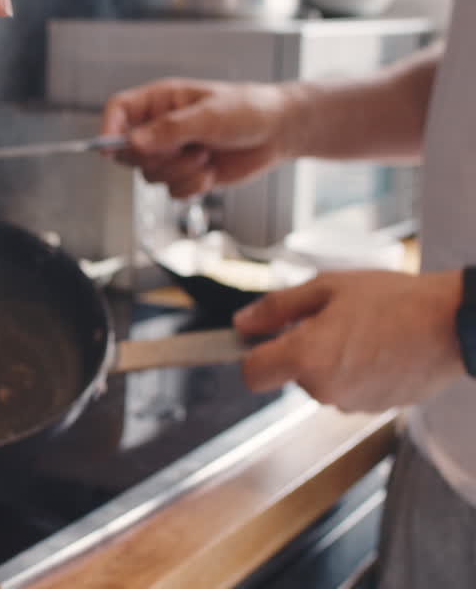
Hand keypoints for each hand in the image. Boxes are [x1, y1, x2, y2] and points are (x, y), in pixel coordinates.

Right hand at [101, 78, 303, 197]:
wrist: (278, 134)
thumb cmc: (248, 110)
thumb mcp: (209, 115)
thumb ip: (169, 129)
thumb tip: (133, 142)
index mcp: (160, 102)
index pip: (118, 111)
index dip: (108, 129)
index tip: (109, 149)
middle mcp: (159, 128)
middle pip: (128, 151)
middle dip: (158, 157)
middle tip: (184, 149)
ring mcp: (171, 153)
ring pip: (149, 175)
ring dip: (179, 172)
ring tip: (205, 156)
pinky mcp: (184, 174)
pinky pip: (170, 191)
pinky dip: (191, 187)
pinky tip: (210, 172)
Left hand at [234, 270, 464, 411]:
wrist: (455, 324)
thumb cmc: (394, 300)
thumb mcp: (327, 288)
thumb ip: (277, 308)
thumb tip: (243, 323)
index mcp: (306, 357)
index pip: (252, 374)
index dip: (251, 356)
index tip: (260, 340)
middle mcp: (324, 388)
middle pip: (291, 375)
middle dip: (301, 350)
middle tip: (332, 320)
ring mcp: (351, 403)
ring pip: (322, 382)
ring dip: (331, 361)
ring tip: (363, 331)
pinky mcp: (376, 408)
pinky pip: (349, 390)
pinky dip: (356, 373)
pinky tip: (380, 349)